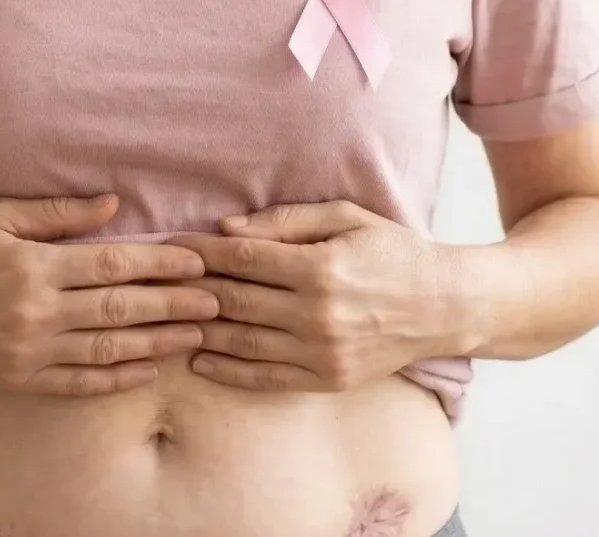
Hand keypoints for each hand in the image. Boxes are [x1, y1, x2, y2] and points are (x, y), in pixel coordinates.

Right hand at [0, 193, 217, 397]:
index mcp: (32, 267)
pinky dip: (117, 379)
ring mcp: (28, 351)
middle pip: (120, 309)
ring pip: (107, 349)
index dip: (158, 264)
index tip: (195, 261)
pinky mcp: (20, 379)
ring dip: (158, 343)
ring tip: (197, 336)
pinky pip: (79, 383)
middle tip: (216, 301)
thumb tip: (115, 205)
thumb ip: (57, 213)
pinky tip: (149, 372)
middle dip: (174, 304)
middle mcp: (35, 313)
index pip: (111, 265)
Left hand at [167, 201, 460, 393]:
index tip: (169, 246)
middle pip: (234, 300)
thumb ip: (286, 221)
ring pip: (241, 341)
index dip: (200, 251)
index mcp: (321, 267)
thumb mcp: (346, 218)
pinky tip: (198, 361)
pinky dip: (227, 371)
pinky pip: (265, 378)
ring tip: (164, 319)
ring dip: (198, 330)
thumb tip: (227, 229)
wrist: (445, 307)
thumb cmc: (393, 252)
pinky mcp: (328, 380)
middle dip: (188, 289)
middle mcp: (318, 314)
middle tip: (153, 281)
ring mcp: (322, 352)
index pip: (243, 258)